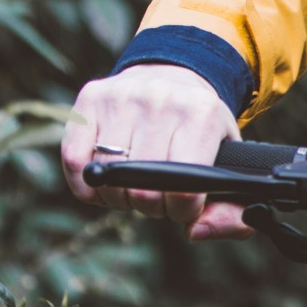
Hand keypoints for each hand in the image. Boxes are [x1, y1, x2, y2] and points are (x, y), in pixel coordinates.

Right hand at [60, 64, 247, 238]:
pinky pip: (76, 160)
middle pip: (143, 191)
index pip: (183, 190)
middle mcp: (161, 100)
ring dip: (120, 197)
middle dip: (152, 206)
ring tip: (134, 186)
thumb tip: (195, 232)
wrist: (175, 74)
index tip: (182, 206)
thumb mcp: (230, 164)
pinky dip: (86, 186)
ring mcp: (122, 96)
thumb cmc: (202, 130)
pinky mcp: (91, 98)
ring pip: (109, 179)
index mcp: (202, 114)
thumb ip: (230, 212)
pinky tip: (104, 185)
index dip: (181, 212)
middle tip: (159, 196)